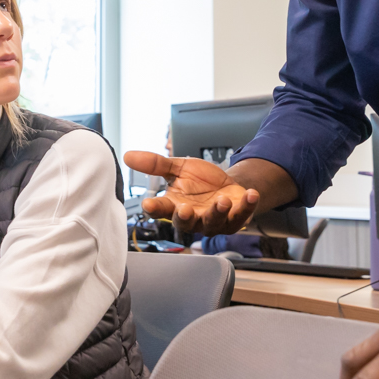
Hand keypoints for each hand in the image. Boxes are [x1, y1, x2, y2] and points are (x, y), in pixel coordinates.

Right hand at [123, 150, 259, 234]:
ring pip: (213, 222)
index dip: (155, 209)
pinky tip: (251, 194)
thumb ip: (156, 164)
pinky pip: (242, 215)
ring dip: (218, 212)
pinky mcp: (235, 220)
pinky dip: (247, 206)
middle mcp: (193, 217)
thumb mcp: (178, 168)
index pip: (161, 210)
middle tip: (183, 209)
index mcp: (175, 206)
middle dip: (184, 217)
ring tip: (222, 200)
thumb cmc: (200, 181)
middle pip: (185, 223)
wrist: (228, 185)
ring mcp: (214, 221)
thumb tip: (128, 155)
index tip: (148, 205)